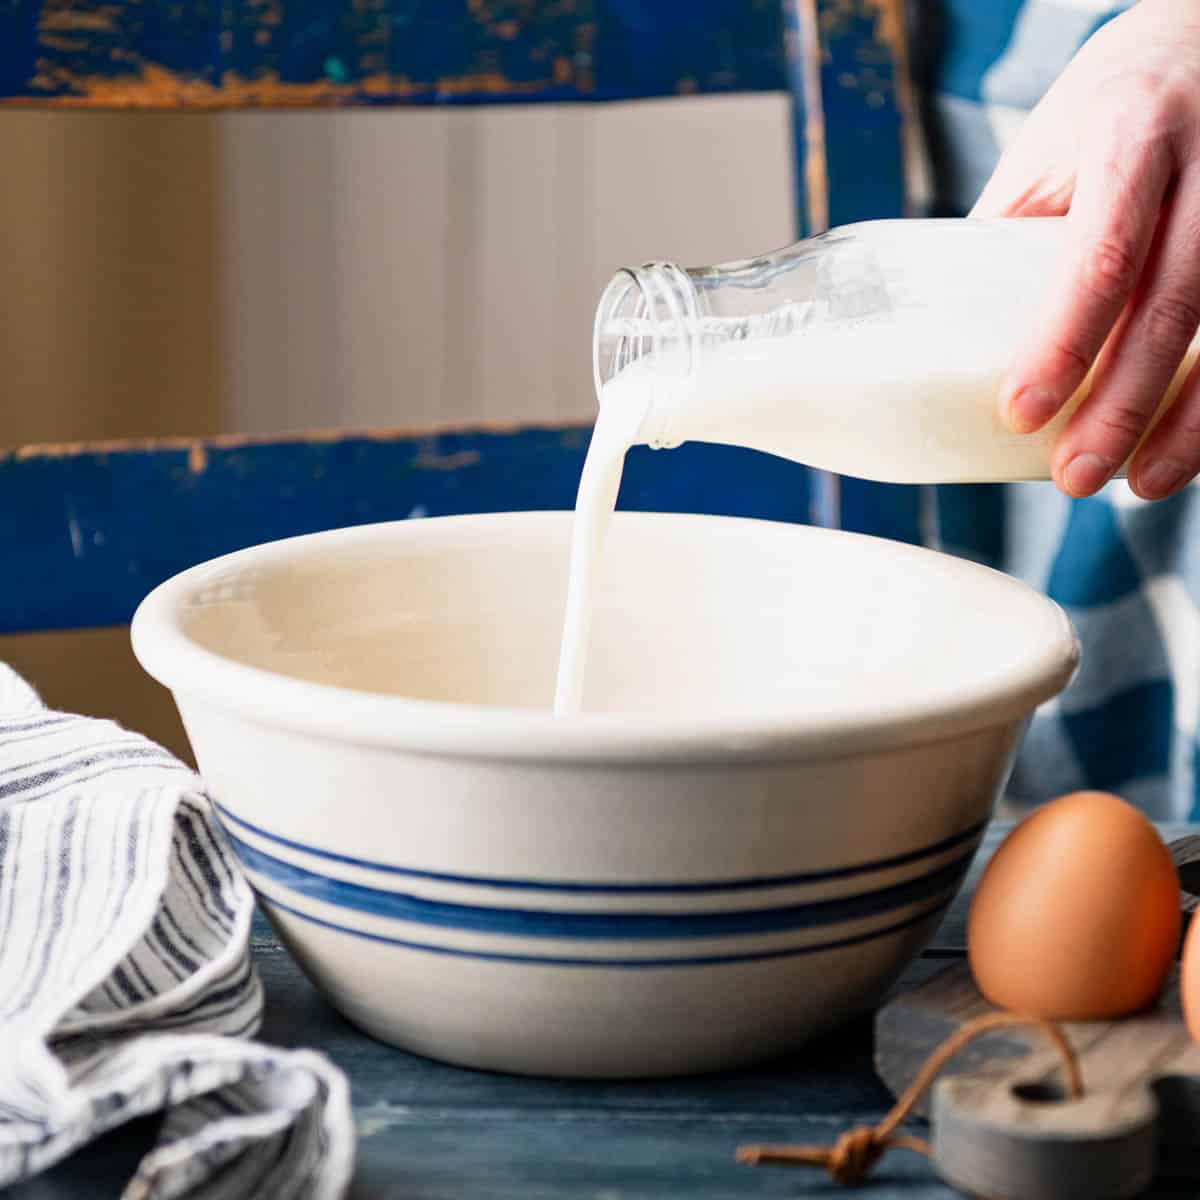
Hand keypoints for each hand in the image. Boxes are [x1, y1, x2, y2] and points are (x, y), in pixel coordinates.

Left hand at [973, 0, 1199, 499]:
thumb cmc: (1109, 105)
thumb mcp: (1049, 152)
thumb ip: (1010, 236)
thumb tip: (943, 342)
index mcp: (1131, 137)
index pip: (1100, 254)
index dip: (1063, 343)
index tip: (1019, 414)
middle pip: (1172, 304)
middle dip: (1121, 405)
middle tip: (1074, 479)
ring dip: (1189, 421)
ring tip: (1140, 484)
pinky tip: (1195, 446)